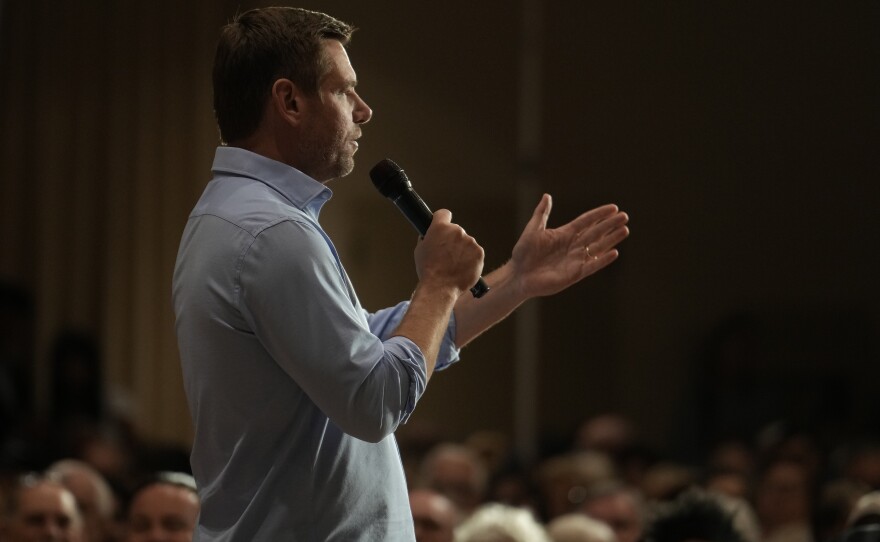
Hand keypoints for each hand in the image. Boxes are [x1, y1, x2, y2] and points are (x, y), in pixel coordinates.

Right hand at [414, 209, 484, 294]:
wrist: (440, 286)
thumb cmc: (428, 270)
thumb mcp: (420, 250)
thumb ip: (428, 238)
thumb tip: (431, 236)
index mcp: (440, 228)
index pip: (443, 214)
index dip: (442, 220)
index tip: (443, 227)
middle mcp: (457, 231)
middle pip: (456, 231)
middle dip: (453, 241)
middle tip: (447, 255)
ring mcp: (470, 241)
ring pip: (467, 243)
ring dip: (462, 251)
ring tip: (454, 265)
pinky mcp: (479, 252)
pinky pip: (475, 253)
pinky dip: (471, 259)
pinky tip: (463, 268)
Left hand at [510, 194, 628, 297]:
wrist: (518, 275)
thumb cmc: (523, 253)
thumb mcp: (533, 230)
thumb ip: (541, 213)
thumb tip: (547, 196)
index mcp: (565, 234)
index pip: (586, 221)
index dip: (599, 215)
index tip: (613, 208)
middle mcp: (573, 246)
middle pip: (596, 233)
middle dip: (610, 225)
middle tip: (625, 216)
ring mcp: (575, 260)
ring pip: (597, 247)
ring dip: (611, 239)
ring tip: (624, 230)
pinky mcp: (574, 274)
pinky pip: (591, 266)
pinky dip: (602, 260)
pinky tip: (614, 253)